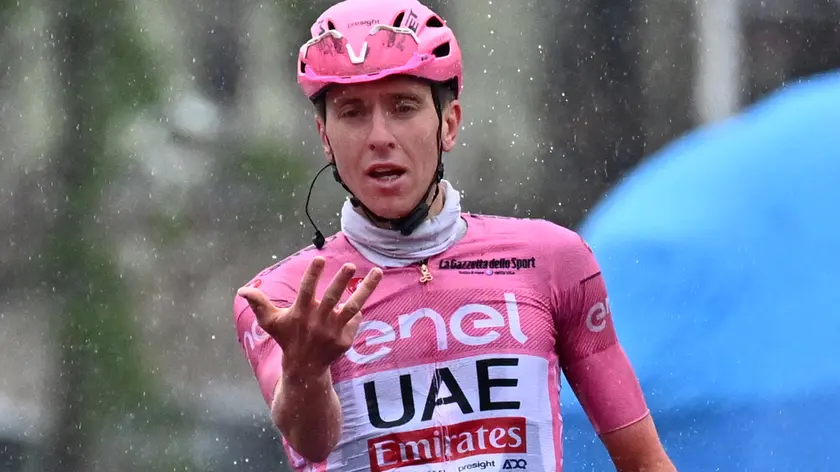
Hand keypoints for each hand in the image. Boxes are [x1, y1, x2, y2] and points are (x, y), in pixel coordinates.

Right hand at [237, 257, 381, 377]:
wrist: (304, 368)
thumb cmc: (287, 338)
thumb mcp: (271, 322)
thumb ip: (259, 304)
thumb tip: (242, 290)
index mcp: (301, 313)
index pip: (307, 290)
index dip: (312, 275)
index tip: (319, 258)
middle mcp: (318, 321)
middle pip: (332, 298)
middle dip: (340, 281)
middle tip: (350, 265)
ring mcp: (333, 331)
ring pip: (353, 306)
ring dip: (367, 289)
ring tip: (378, 272)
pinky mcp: (345, 340)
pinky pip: (355, 320)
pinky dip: (357, 311)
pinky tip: (362, 298)